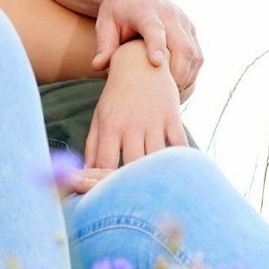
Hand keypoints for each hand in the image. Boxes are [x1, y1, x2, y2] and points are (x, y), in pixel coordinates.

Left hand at [76, 42, 185, 191]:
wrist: (140, 60)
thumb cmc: (116, 95)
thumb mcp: (100, 117)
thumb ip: (93, 145)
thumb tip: (83, 173)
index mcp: (109, 126)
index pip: (104, 164)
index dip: (104, 186)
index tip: (106, 204)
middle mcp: (130, 125)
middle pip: (131, 165)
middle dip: (131, 186)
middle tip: (134, 209)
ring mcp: (153, 120)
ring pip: (155, 157)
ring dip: (156, 178)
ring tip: (159, 200)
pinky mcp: (172, 116)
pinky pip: (179, 144)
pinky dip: (182, 162)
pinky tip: (184, 179)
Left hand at [91, 0, 202, 92]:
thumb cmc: (115, 11)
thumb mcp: (104, 24)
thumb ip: (104, 45)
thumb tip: (98, 66)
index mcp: (146, 11)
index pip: (155, 29)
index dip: (157, 46)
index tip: (156, 64)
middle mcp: (169, 14)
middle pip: (182, 45)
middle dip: (178, 72)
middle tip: (165, 94)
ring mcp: (183, 21)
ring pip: (194, 53)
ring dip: (186, 76)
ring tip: (172, 94)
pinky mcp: (190, 29)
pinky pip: (197, 55)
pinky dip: (191, 72)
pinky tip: (178, 85)